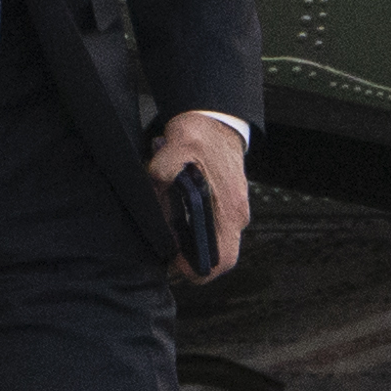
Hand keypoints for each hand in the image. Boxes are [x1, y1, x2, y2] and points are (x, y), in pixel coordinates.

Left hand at [149, 110, 248, 283]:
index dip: (197, 270)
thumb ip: (163, 167)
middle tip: (166, 248)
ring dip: (191, 246)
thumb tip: (154, 184)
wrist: (217, 119)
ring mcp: (233, 210)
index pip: (222, 260)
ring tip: (168, 231)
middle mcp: (236, 214)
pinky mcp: (225, 205)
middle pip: (217, 259)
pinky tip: (175, 217)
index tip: (173, 260)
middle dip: (190, 260)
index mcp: (230, 208)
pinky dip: (193, 232)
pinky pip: (212, 231)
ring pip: (214, 246)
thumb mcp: (179, 144)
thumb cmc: (202, 134)